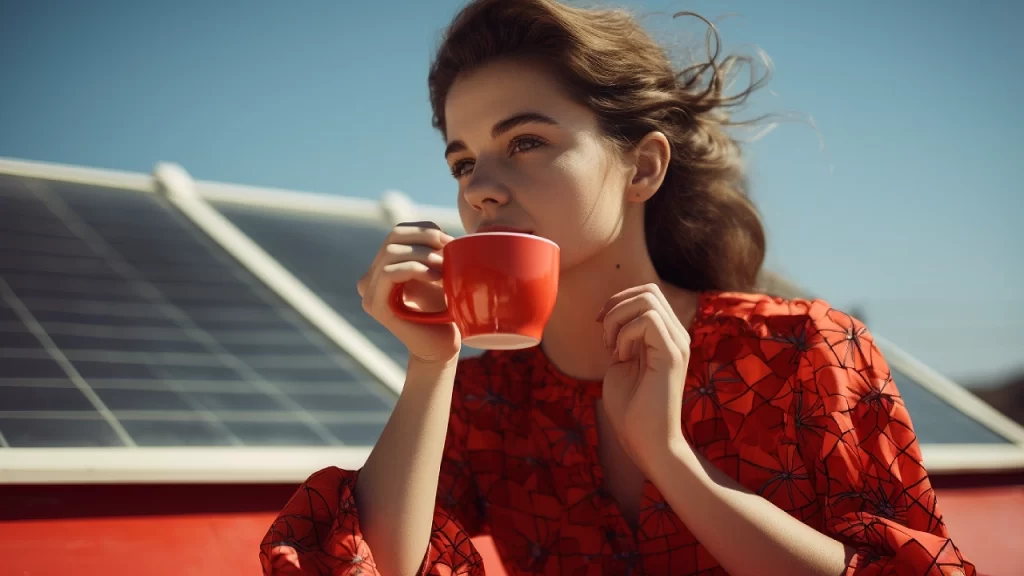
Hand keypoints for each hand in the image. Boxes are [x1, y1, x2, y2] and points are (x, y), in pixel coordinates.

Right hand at [356, 221, 460, 364]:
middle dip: (426, 237)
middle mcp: (371, 276)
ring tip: (445, 268)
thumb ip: (432, 250)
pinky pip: (389, 273)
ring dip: (423, 255)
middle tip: (450, 250)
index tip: (451, 242)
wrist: (442, 346)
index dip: (426, 229)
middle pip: (393, 236)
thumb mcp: (438, 272)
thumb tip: (439, 231)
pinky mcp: (375, 305)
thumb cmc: (444, 310)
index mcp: (383, 266)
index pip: (399, 230)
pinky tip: (436, 277)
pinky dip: (416, 269)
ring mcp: (369, 291)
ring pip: (391, 252)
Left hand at [598, 284, 690, 473]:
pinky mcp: (672, 355)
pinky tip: (621, 357)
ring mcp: (677, 343)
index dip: (618, 301)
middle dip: (616, 305)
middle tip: (605, 338)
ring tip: (613, 348)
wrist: (646, 443)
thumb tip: (612, 316)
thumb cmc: (631, 410)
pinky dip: (626, 333)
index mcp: (665, 336)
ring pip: (648, 299)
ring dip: (619, 318)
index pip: (647, 295)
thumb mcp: (621, 364)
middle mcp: (676, 335)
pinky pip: (648, 320)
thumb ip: (621, 338)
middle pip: (649, 291)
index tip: (600, 327)